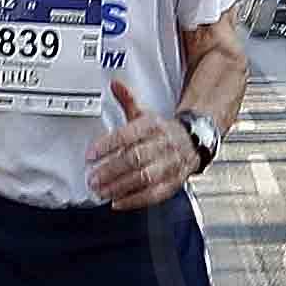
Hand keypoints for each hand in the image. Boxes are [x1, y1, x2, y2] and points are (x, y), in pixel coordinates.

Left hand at [85, 70, 201, 209]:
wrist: (194, 140)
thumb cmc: (162, 131)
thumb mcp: (145, 114)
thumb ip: (128, 101)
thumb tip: (115, 84)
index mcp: (152, 126)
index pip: (127, 135)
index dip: (107, 145)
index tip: (90, 155)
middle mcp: (162, 145)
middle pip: (135, 158)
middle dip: (111, 170)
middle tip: (92, 178)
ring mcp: (170, 164)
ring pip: (144, 177)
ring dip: (120, 186)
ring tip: (101, 191)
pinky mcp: (173, 182)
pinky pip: (155, 194)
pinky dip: (135, 200)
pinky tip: (118, 202)